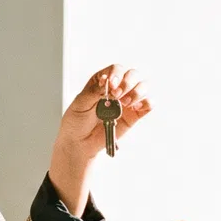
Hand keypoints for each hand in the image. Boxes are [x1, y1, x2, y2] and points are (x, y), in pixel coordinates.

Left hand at [49, 64, 149, 212]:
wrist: (77, 150)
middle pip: (131, 75)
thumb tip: (105, 81)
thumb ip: (92, 93)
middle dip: (129, 80)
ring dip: (139, 91)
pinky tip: (140, 108)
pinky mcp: (133, 119)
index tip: (110, 85)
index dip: (116, 72)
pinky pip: (146, 107)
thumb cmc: (72, 127)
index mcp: (99, 85)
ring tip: (127, 103)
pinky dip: (147, 104)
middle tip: (120, 94)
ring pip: (141, 88)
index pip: (113, 69)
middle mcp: (114, 92)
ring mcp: (125, 105)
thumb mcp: (77, 109)